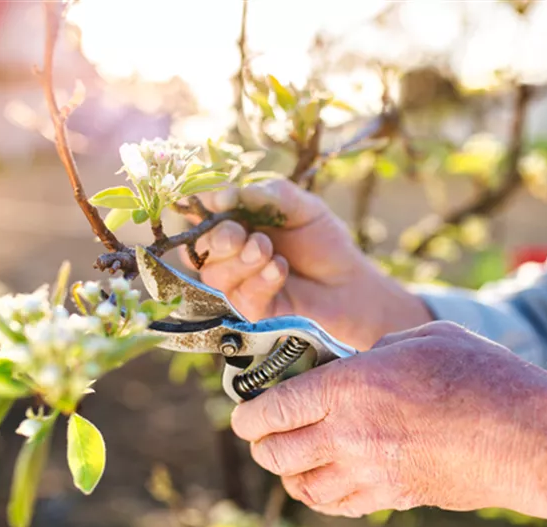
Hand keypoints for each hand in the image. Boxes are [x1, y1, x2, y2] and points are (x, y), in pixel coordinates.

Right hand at [185, 179, 431, 349]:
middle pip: (197, 248)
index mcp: (236, 221)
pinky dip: (260, 280)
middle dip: (217, 238)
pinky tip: (280, 269)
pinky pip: (240, 296)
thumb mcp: (302, 207)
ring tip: (269, 251)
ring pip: (214, 274)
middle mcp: (229, 253)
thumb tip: (225, 195)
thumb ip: (268, 195)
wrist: (349, 283)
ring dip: (241, 260)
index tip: (218, 201)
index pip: (200, 212)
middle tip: (240, 234)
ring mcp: (237, 284)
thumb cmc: (324, 242)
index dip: (200, 206)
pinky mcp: (250, 311)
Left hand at [230, 322, 546, 518]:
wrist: (528, 437)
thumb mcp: (422, 338)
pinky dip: (320, 496)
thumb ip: (378, 348)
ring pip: (302, 487)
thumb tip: (361, 360)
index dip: (248, 415)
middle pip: (277, 452)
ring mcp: (369, 472)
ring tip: (290, 459)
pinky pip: (338, 506)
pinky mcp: (393, 497)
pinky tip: (325, 483)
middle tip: (262, 434)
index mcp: (350, 386)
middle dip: (261, 444)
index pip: (274, 408)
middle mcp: (348, 434)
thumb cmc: (481, 375)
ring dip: (287, 474)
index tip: (242, 416)